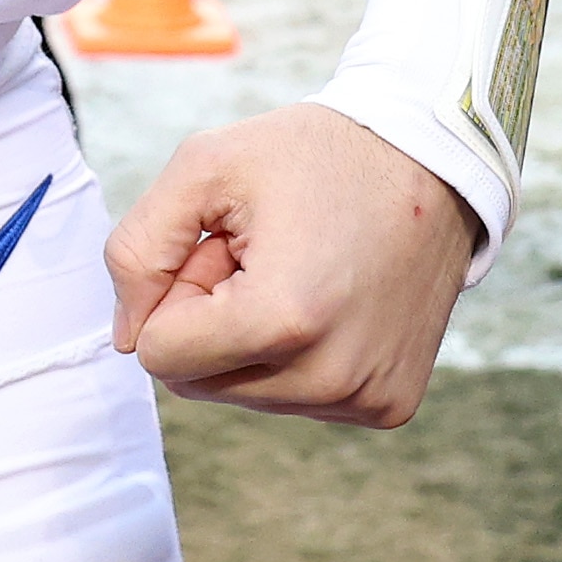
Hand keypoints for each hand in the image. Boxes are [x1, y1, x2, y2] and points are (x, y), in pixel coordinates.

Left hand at [106, 101, 477, 426]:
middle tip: (260, 252)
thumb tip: (128, 339)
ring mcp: (366, 398)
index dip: (176, 291)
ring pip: (245, 394)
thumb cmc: (314, 155)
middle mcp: (329, 377)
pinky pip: (298, 398)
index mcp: (282, 320)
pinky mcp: (390, 405)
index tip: (224, 245)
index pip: (159, 357)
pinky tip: (331, 297)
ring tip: (298, 269)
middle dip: (209, 318)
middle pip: (198, 382)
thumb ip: (138, 249)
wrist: (433, 163)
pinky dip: (296, 354)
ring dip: (251, 336)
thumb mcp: (205, 165)